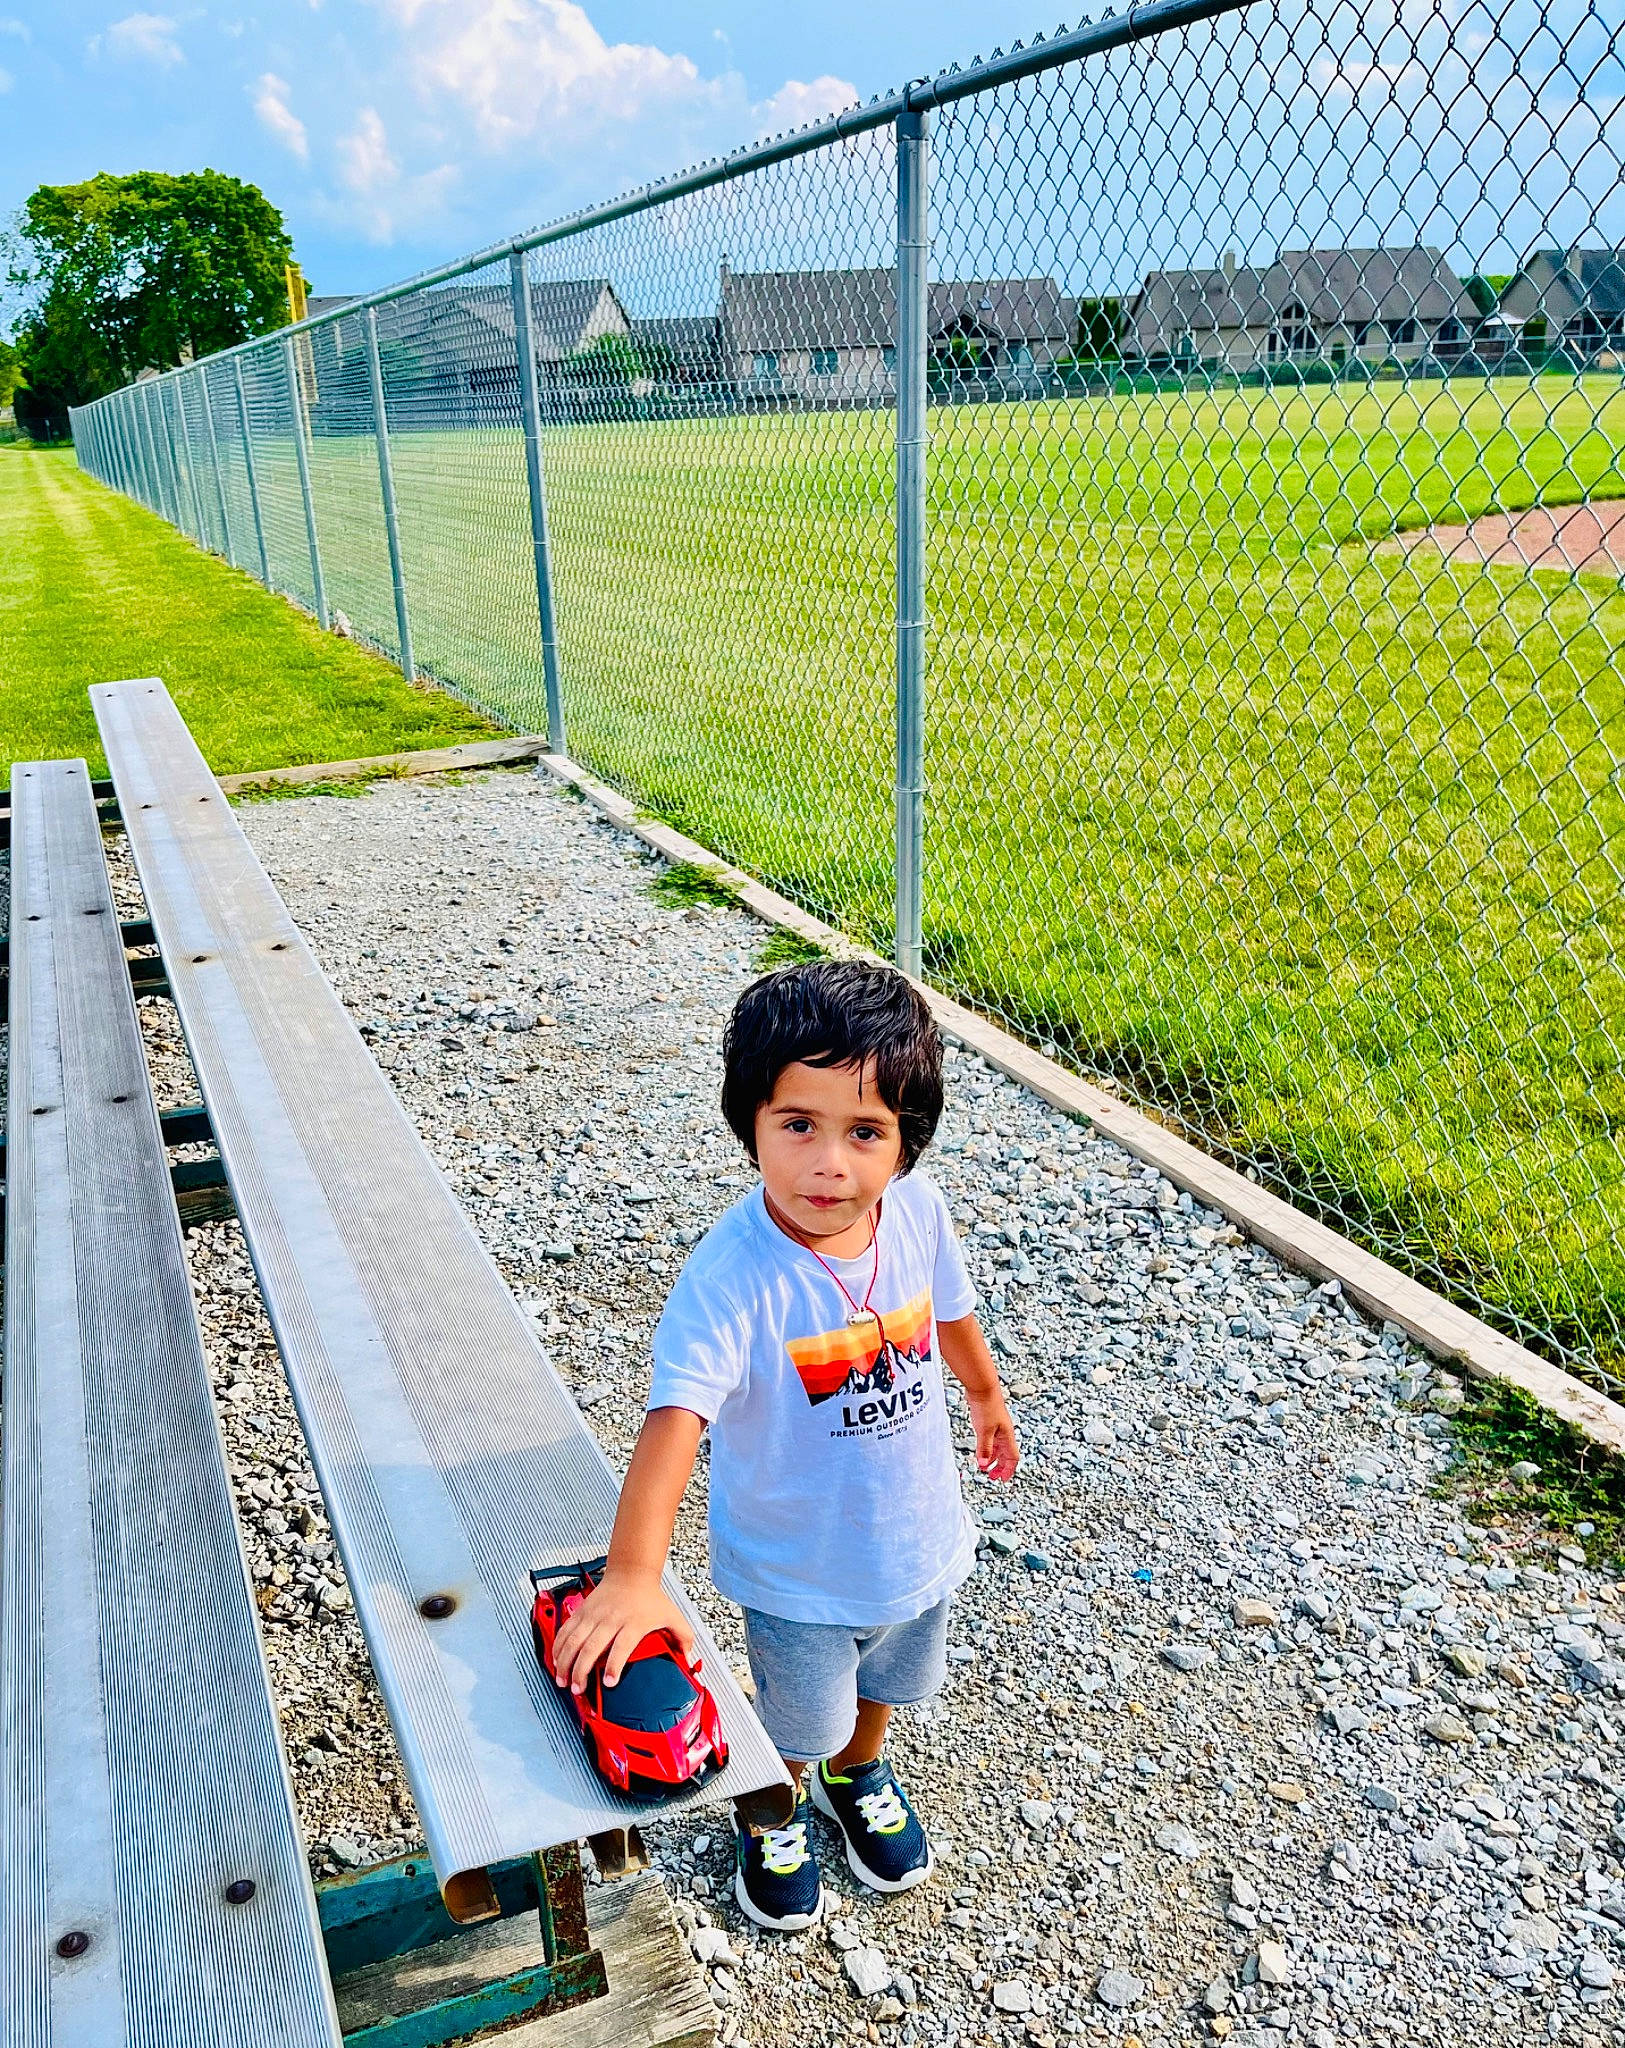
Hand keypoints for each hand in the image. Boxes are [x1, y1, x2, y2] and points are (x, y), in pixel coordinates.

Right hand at [549, 1567, 696, 1695]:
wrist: (631, 1572)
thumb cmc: (649, 1596)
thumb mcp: (670, 1615)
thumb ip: (682, 1636)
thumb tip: (689, 1656)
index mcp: (632, 1623)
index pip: (621, 1646)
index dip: (614, 1665)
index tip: (609, 1682)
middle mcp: (610, 1619)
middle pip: (592, 1646)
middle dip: (581, 1670)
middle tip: (578, 1689)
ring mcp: (593, 1615)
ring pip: (574, 1640)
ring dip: (565, 1661)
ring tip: (562, 1680)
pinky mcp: (582, 1611)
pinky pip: (565, 1630)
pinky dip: (558, 1646)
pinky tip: (555, 1661)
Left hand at [967, 1388, 1018, 1479]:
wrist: (982, 1387)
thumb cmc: (986, 1406)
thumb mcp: (984, 1431)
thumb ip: (984, 1449)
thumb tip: (983, 1465)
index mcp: (1007, 1436)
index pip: (1013, 1458)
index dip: (1008, 1470)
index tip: (1002, 1480)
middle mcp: (1004, 1433)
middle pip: (1006, 1455)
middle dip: (1000, 1467)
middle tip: (991, 1476)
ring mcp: (997, 1427)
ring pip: (998, 1448)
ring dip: (992, 1458)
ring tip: (984, 1466)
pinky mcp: (989, 1422)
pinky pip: (991, 1440)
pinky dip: (987, 1448)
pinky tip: (979, 1451)